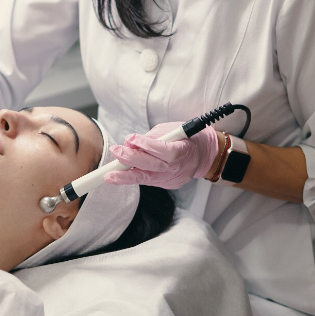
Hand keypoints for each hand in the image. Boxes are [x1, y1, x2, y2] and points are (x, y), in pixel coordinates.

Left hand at [105, 121, 219, 189]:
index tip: (130, 138)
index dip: (146, 145)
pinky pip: (150, 181)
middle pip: (152, 166)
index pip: (163, 150)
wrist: (204, 155)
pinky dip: (136, 178)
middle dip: (130, 159)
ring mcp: (173, 179)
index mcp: (182, 150)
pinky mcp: (169, 185)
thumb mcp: (173, 130)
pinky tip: (122, 176)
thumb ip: (152, 137)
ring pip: (147, 179)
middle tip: (115, 152)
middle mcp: (177, 168)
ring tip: (110, 176)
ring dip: (126, 177)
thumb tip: (132, 142)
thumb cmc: (187, 138)